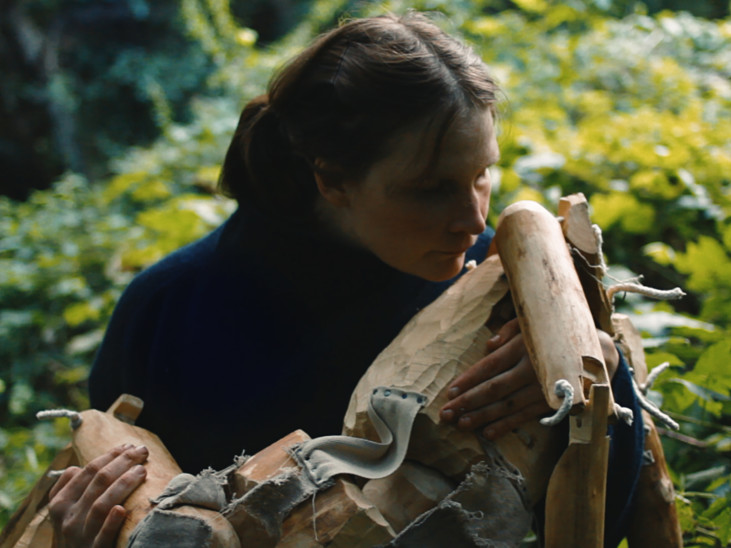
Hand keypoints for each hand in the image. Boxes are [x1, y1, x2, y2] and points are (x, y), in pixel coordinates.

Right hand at [48, 444, 148, 547]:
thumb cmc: (76, 532)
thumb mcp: (65, 511)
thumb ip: (71, 488)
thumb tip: (84, 464)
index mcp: (60, 503)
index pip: (88, 470)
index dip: (110, 455)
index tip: (129, 446)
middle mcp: (68, 518)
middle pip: (98, 481)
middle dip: (123, 462)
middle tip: (142, 451)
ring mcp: (81, 536)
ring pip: (101, 504)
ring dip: (123, 484)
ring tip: (142, 470)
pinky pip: (103, 536)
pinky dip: (111, 522)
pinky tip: (121, 510)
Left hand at [439, 319, 619, 439]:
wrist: (597, 352)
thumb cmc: (554, 334)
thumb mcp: (533, 323)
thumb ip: (509, 331)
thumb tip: (489, 346)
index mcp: (524, 347)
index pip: (490, 365)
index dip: (469, 379)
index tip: (450, 392)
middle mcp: (532, 369)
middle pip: (494, 389)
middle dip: (468, 402)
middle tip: (446, 414)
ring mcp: (543, 389)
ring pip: (508, 406)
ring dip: (482, 417)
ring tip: (461, 425)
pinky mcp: (553, 403)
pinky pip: (526, 417)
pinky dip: (507, 426)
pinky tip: (488, 433)